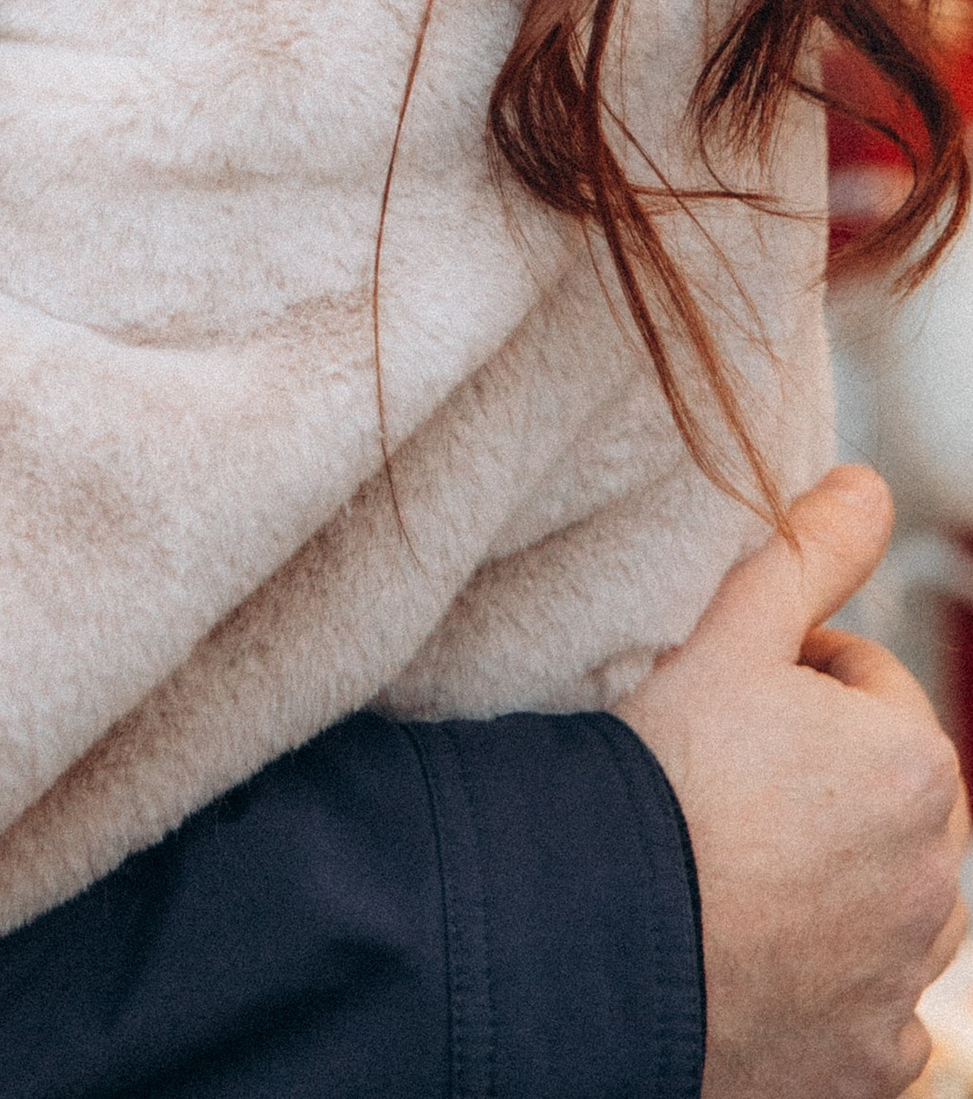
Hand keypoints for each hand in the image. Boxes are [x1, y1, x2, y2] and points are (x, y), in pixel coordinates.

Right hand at [618, 463, 968, 1098]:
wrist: (593, 935)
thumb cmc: (658, 775)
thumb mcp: (724, 635)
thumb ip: (805, 552)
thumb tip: (867, 487)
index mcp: (914, 766)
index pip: (871, 690)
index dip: (795, 682)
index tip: (727, 702)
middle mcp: (934, 883)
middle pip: (888, 803)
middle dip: (829, 784)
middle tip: (725, 781)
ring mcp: (901, 985)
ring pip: (893, 909)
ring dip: (844, 887)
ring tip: (737, 868)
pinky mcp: (866, 1066)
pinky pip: (875, 1020)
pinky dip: (836, 994)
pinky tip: (761, 961)